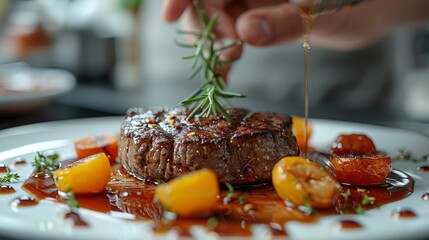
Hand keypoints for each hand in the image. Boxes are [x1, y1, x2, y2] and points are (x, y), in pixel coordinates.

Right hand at [162, 0, 428, 60]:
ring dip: (213, 42)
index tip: (169, 16)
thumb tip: (244, 32)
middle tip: (228, 49)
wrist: (370, 9)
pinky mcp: (255, 12)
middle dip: (206, 24)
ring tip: (228, 62)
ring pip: (212, 15)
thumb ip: (283, 21)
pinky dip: (223, 52)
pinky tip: (225, 70)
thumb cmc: (356, 1)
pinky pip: (228, 29)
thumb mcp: (322, 13)